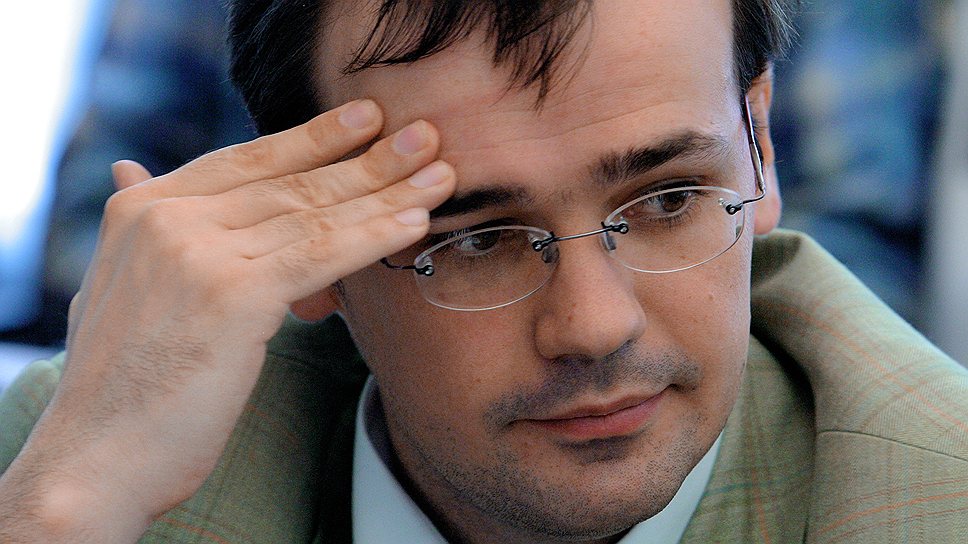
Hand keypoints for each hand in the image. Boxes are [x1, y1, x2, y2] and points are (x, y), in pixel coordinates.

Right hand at [0, 100, 454, 541]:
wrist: (96, 457)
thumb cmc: (124, 384)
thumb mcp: (124, 285)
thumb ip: (146, 227)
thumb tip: (132, 170)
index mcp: (142, 209)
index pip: (245, 161)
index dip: (312, 138)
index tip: (367, 120)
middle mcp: (166, 218)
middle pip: (289, 182)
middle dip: (366, 159)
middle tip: (427, 137)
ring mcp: (196, 251)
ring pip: (313, 215)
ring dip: (386, 191)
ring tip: (440, 173)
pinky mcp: (231, 294)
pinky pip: (321, 254)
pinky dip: (374, 236)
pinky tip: (416, 222)